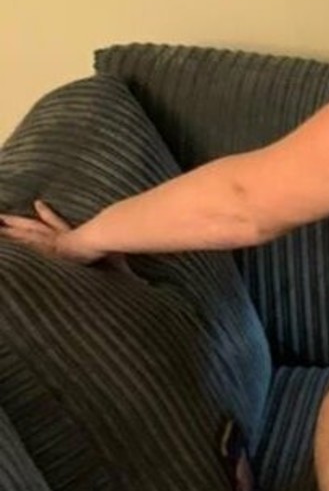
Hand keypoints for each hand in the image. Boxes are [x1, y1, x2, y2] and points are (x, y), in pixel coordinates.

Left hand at [0, 199, 125, 269]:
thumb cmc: (117, 250)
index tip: (38, 204)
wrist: (111, 235)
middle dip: (20, 222)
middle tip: (3, 215)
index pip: (58, 226)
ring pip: (27, 232)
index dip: (48, 215)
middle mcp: (61, 236)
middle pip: (36, 227)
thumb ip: (128, 272)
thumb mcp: (121, 266)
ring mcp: (55, 241)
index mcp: (75, 239)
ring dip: (11, 228)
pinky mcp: (53, 245)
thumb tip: (151, 286)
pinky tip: (3, 230)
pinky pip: (29, 241)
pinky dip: (16, 235)